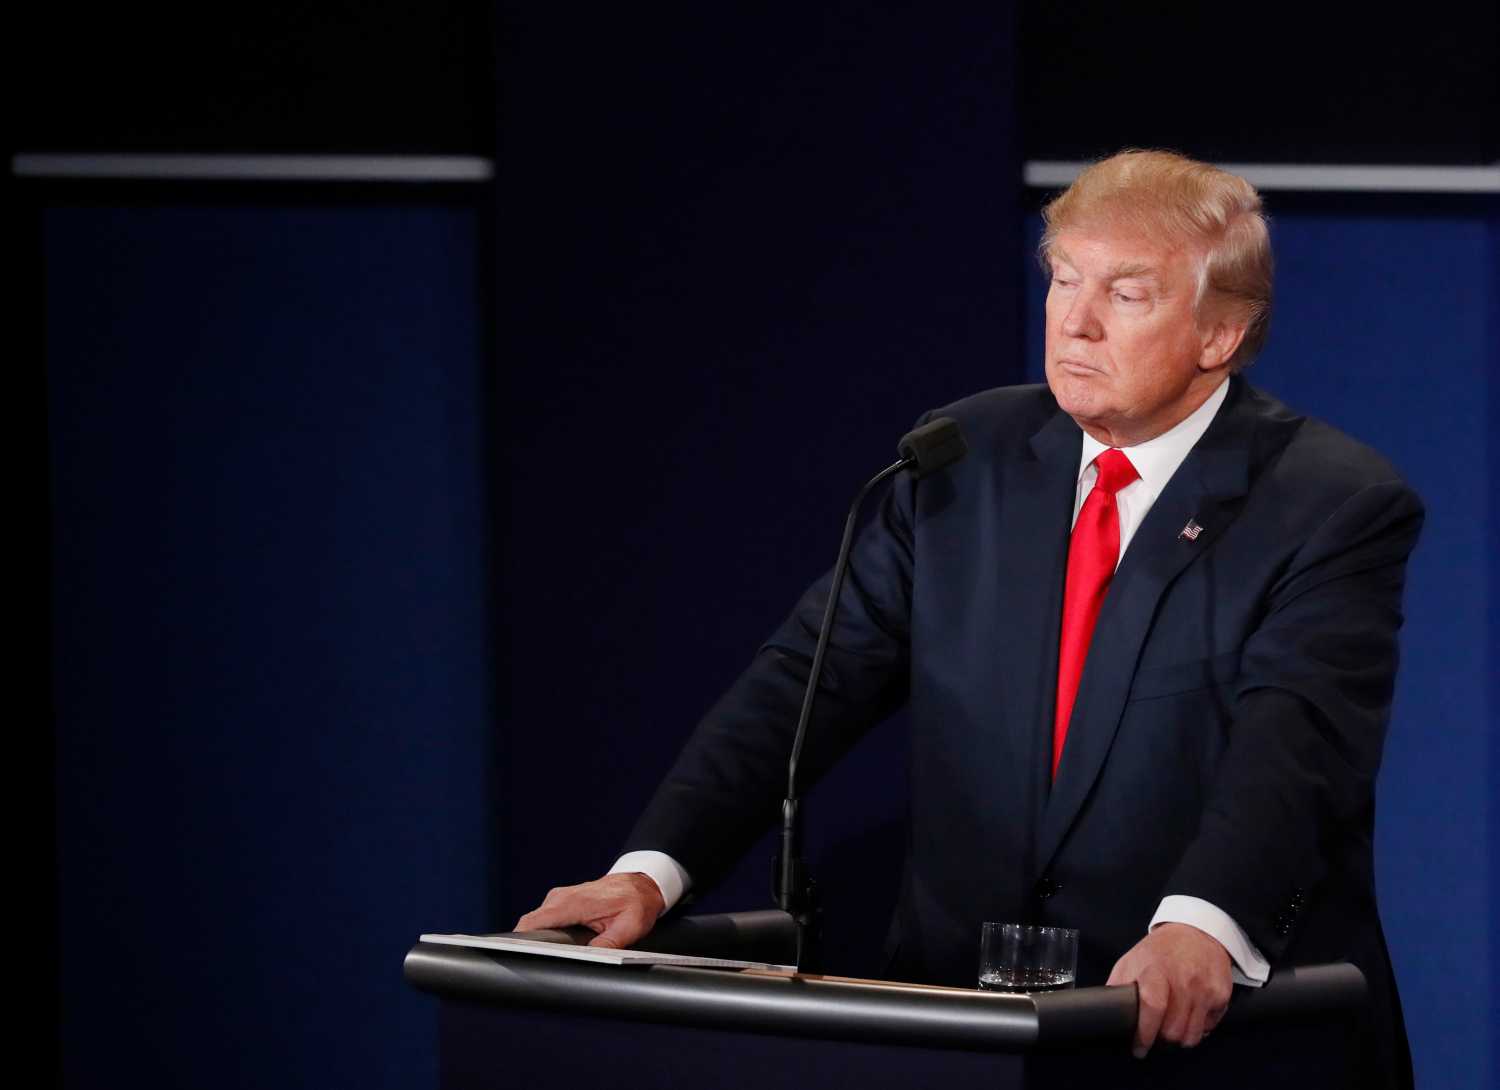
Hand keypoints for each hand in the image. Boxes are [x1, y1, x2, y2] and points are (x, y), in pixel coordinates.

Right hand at [514, 872, 665, 949]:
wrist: (641, 883)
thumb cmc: (636, 903)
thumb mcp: (629, 926)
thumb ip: (609, 943)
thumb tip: (590, 958)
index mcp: (574, 903)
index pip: (534, 922)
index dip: (520, 941)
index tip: (515, 957)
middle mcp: (561, 897)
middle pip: (530, 924)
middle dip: (527, 944)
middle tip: (532, 966)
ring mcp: (559, 897)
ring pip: (535, 922)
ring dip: (536, 938)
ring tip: (543, 959)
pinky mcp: (560, 901)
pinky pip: (543, 918)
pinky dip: (543, 931)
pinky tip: (553, 946)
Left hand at [1106, 922, 1232, 1057]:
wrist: (1196, 932)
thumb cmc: (1161, 950)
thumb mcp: (1133, 960)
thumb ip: (1119, 985)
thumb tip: (1106, 1010)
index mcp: (1155, 970)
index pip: (1152, 1006)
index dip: (1145, 1032)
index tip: (1139, 1048)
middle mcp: (1183, 980)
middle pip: (1173, 1030)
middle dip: (1162, 1038)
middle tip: (1157, 1033)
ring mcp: (1204, 988)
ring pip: (1191, 1035)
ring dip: (1180, 1037)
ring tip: (1172, 1026)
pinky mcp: (1221, 995)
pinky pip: (1208, 1028)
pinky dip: (1198, 1028)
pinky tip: (1190, 1014)